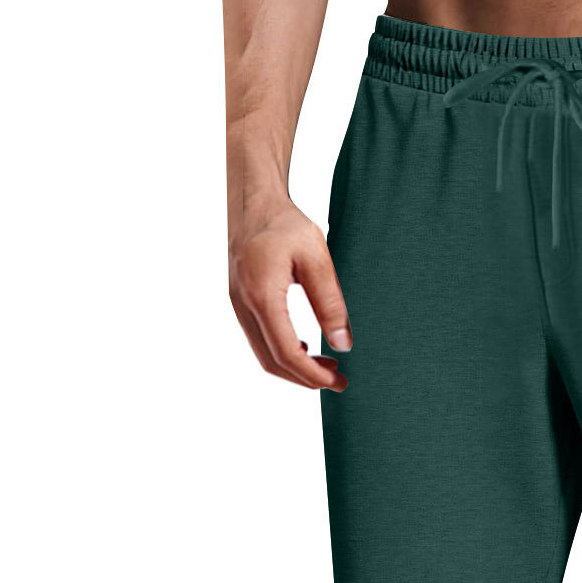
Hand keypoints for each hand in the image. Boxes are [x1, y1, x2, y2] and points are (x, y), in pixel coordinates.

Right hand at [228, 199, 349, 389]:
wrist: (253, 201)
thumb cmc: (285, 223)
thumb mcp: (317, 258)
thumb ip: (330, 302)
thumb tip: (343, 344)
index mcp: (262, 295)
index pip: (286, 352)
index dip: (313, 374)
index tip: (339, 381)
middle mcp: (244, 305)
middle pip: (272, 361)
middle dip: (306, 378)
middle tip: (339, 380)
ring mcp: (238, 305)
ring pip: (264, 354)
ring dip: (296, 368)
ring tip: (328, 366)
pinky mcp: (241, 302)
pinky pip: (260, 339)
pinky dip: (283, 353)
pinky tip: (306, 347)